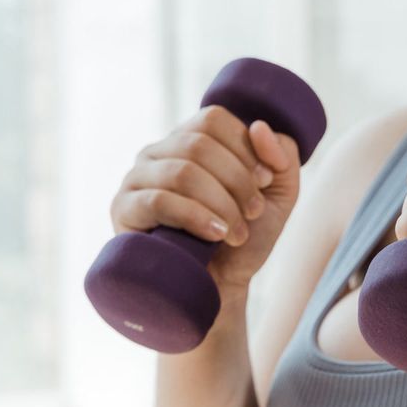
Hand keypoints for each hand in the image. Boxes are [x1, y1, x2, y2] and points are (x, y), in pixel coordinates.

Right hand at [109, 106, 302, 291]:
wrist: (220, 287)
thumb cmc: (244, 237)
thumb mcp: (278, 195)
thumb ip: (282, 156)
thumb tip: (258, 126)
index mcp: (191, 139)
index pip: (213, 119)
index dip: (244, 148)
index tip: (264, 181)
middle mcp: (159, 153)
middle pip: (199, 144)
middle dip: (237, 181)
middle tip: (255, 212)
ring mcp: (137, 179)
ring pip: (181, 172)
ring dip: (221, 203)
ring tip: (238, 233)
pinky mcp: (124, 210)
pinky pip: (157, 200)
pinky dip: (195, 216)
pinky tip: (215, 235)